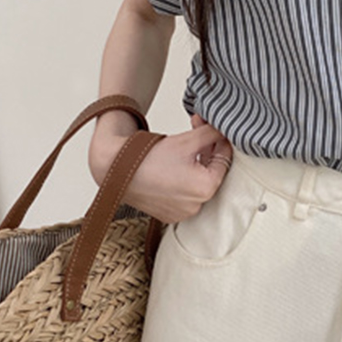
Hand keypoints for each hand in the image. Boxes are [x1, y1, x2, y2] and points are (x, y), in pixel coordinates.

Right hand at [89, 115, 232, 223]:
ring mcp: (182, 213)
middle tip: (197, 128)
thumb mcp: (188, 140)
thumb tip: (225, 129)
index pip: (225, 160)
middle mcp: (197, 206)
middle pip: (212, 171)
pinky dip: (184, 177)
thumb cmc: (150, 156)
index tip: (212, 127)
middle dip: (207, 148)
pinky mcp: (169, 214)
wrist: (115, 168)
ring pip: (199, 181)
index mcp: (206, 189)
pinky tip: (175, 161)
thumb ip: (212, 134)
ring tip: (184, 143)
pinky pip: (185, 193)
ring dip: (196, 161)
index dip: (220, 140)